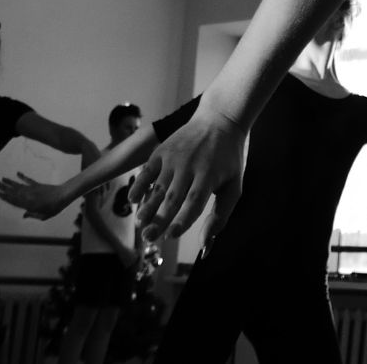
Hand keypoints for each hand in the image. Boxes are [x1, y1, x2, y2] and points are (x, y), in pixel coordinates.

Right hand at [0, 173, 68, 219]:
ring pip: (19, 185)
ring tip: (2, 179)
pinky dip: (23, 176)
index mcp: (30, 204)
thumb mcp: (44, 216)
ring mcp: (33, 189)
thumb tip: (24, 215)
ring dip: (10, 182)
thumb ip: (33, 215)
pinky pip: (29, 180)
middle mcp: (29, 196)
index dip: (7, 197)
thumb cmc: (54, 208)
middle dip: (5, 188)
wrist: (63, 195)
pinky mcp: (38, 184)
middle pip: (15, 192)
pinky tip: (18, 173)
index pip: (15, 201)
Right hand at [130, 112, 244, 242]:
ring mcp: (174, 157)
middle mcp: (190, 166)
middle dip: (160, 219)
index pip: (194, 201)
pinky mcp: (162, 150)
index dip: (182, 219)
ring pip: (158, 187)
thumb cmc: (228, 160)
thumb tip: (205, 247)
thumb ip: (221, 216)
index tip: (171, 235)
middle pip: (173, 197)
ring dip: (147, 206)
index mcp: (209, 175)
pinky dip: (139, 184)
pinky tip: (132, 200)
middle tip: (148, 238)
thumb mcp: (234, 186)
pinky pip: (147, 170)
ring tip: (140, 224)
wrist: (219, 120)